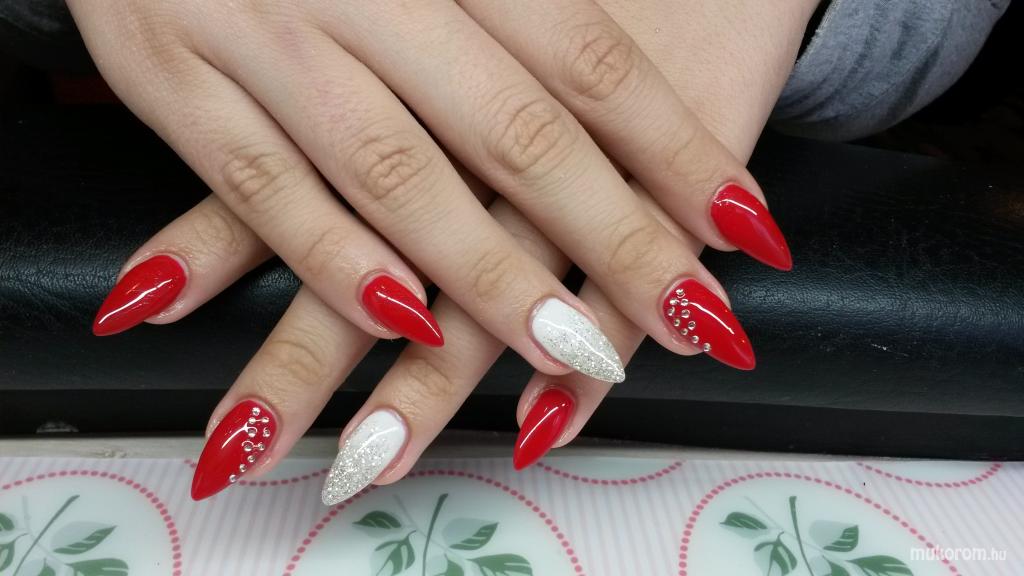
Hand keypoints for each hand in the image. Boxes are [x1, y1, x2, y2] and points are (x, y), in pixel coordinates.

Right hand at [72, 0, 790, 386]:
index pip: (586, 60)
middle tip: (693, 320)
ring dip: (494, 279)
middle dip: (615, 239)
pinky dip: (336, 261)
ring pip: (398, 176)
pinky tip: (406, 326)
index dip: (673, 148)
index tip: (744, 225)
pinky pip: (261, 188)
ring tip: (576, 354)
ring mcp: (262, 33)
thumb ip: (523, 11)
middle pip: (515, 133)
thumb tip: (625, 114)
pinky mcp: (171, 79)